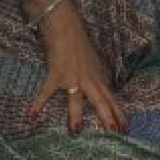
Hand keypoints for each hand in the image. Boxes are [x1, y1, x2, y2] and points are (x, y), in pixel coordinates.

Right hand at [27, 13, 126, 134]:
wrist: (67, 28)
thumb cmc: (80, 45)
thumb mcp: (94, 63)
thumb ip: (97, 79)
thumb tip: (102, 92)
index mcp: (98, 78)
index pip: (111, 99)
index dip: (119, 113)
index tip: (127, 127)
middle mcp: (88, 80)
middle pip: (100, 101)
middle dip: (108, 117)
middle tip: (115, 132)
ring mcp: (72, 78)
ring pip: (75, 99)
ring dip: (75, 114)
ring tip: (76, 130)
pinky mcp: (56, 75)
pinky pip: (46, 92)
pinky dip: (38, 104)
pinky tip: (33, 116)